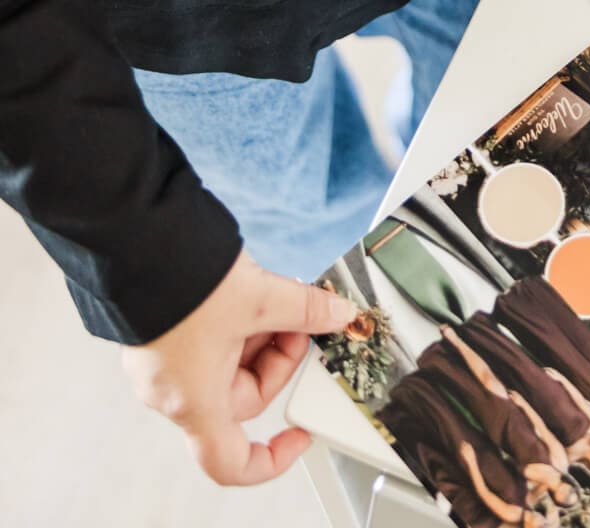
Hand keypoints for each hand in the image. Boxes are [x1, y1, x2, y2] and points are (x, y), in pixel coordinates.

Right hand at [121, 246, 356, 485]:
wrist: (137, 242)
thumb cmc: (183, 283)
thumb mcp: (260, 299)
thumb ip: (305, 311)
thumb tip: (337, 316)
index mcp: (196, 402)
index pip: (231, 463)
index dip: (272, 460)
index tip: (300, 434)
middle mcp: (174, 392)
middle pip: (243, 396)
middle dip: (277, 357)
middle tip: (299, 322)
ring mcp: (164, 363)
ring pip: (228, 363)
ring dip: (259, 333)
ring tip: (278, 296)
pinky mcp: (161, 335)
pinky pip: (209, 342)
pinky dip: (237, 322)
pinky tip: (254, 290)